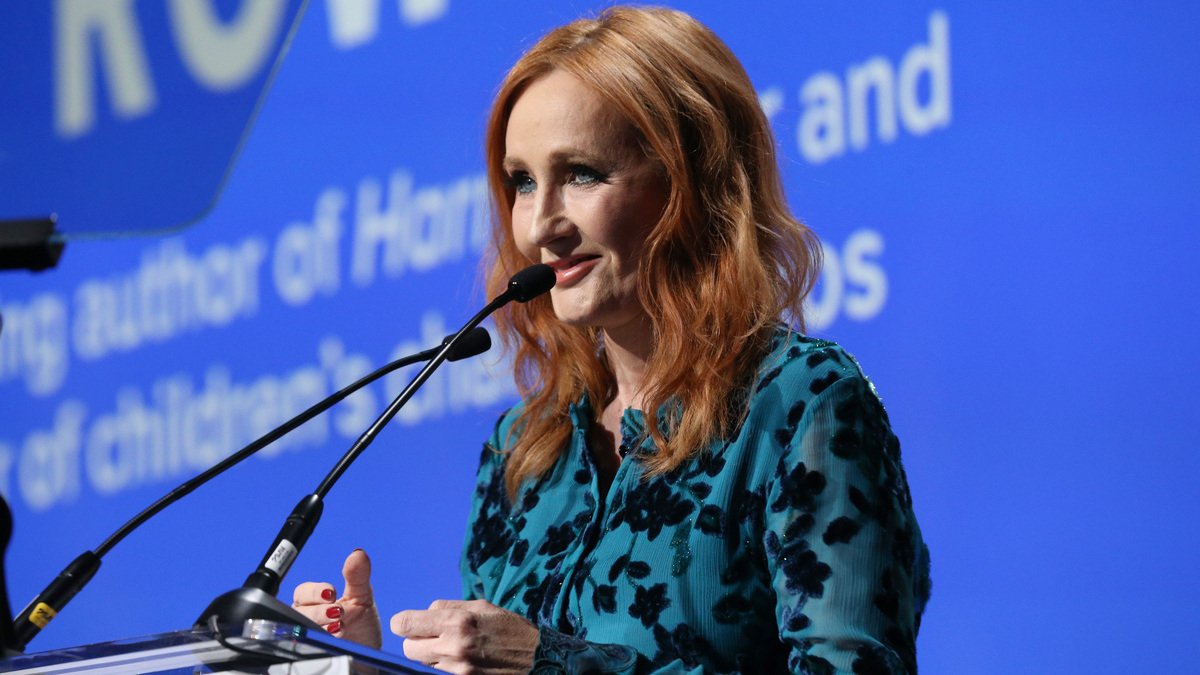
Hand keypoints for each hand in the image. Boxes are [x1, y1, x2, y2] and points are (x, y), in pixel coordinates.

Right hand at [292, 549, 382, 648]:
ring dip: (320, 625)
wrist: (368, 653)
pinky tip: (335, 638)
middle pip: (299, 610)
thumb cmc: (361, 624)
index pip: (303, 592)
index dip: (316, 592)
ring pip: (301, 628)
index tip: (332, 593)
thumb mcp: (362, 598)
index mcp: (314, 599)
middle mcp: (306, 616)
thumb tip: (358, 553)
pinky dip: (320, 641)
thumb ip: (358, 576)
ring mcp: (307, 634)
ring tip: (339, 626)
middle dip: (319, 611)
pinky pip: (306, 646)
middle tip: (338, 612)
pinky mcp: (310, 650)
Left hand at [391, 599, 537, 673]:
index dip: (404, 623)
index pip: (405, 624)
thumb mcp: (482, 606)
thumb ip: (449, 608)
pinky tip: (464, 659)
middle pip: (408, 648)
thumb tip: (425, 613)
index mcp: (456, 621)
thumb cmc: (510, 628)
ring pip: (423, 663)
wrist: (538, 659)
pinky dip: (444, 666)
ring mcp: (458, 670)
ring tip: (454, 648)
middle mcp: (453, 647)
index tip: (409, 623)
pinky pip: (439, 672)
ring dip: (431, 655)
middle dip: (416, 641)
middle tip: (433, 636)